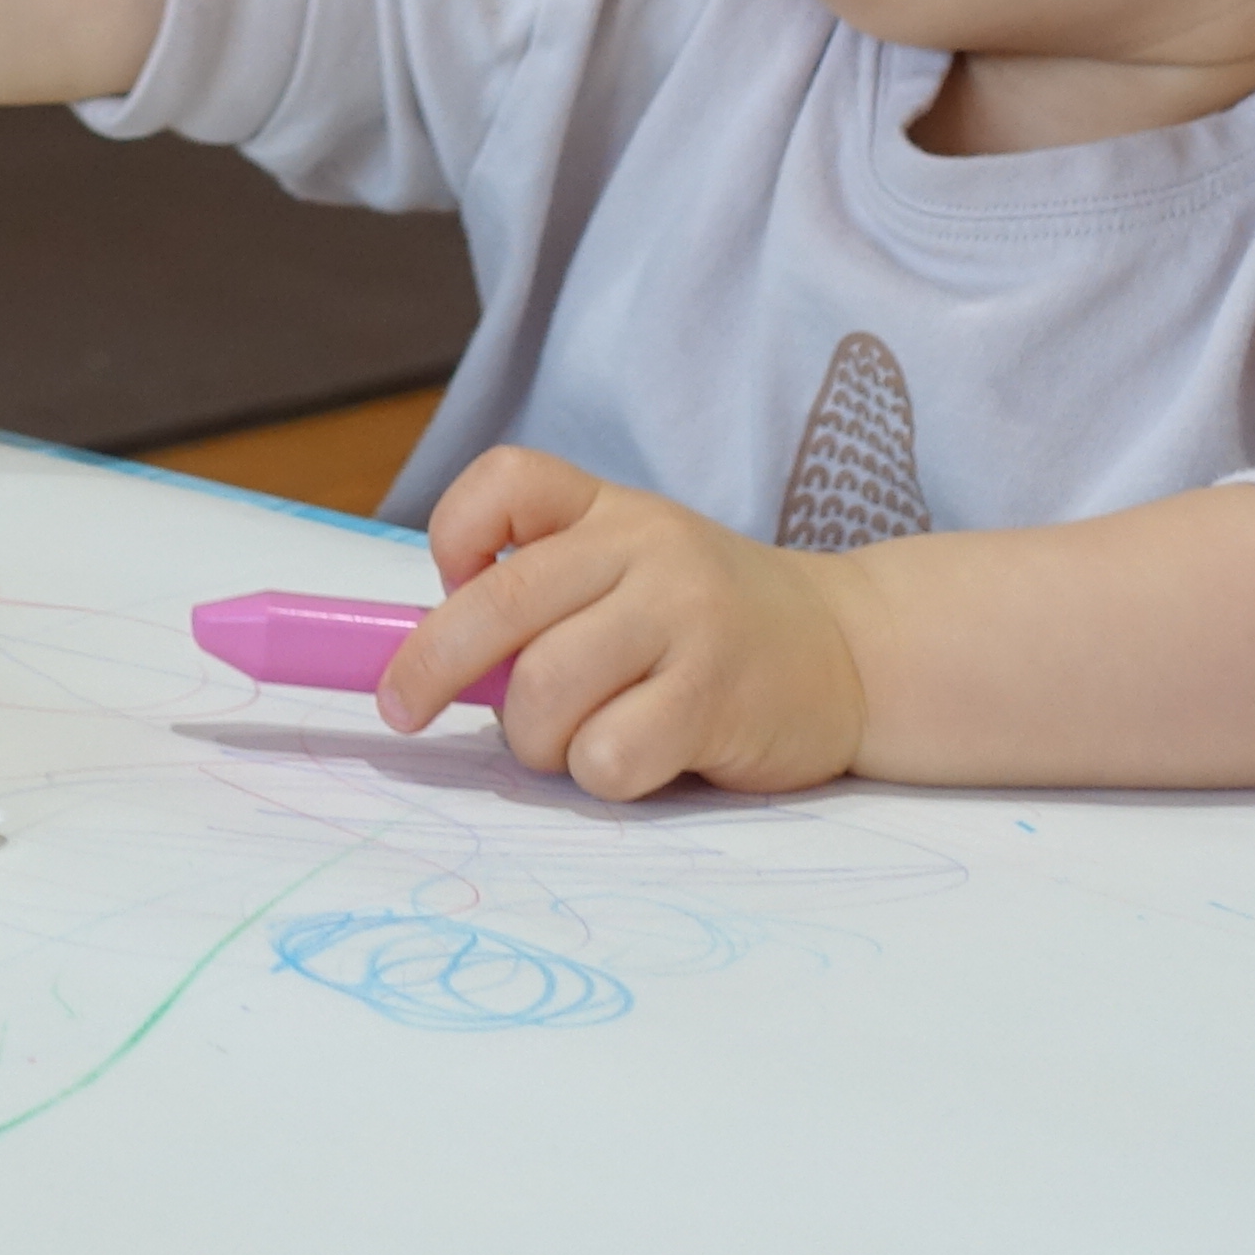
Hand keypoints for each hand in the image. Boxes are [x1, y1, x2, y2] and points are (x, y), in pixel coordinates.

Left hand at [388, 448, 869, 799]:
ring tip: (576, 738)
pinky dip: (600, 774)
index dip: (453, 534)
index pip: (506, 480)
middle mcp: (648, 549)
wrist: (851, 651)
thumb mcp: (631, 571)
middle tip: (403, 709)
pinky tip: (639, 758)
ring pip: (543, 693)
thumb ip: (542, 596)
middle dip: (429, 668)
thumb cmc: (707, 625)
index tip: (448, 584)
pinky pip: (605, 755)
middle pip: (500, 605)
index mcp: (612, 509)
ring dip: (535, 739)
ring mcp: (685, 620)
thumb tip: (424, 664)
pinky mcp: (715, 699)